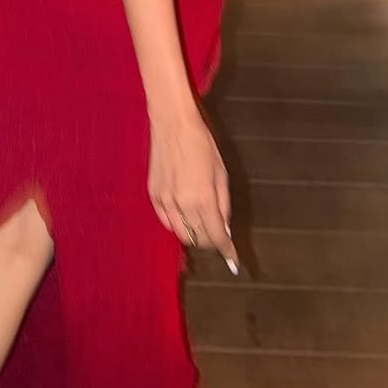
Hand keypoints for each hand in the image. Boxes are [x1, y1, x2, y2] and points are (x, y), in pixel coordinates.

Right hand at [148, 106, 238, 274]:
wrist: (173, 125)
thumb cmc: (202, 145)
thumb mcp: (221, 173)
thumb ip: (224, 204)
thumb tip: (224, 228)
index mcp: (204, 198)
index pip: (217, 237)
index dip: (227, 251)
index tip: (234, 262)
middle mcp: (183, 204)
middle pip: (199, 240)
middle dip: (211, 242)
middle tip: (218, 235)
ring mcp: (165, 202)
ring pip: (181, 235)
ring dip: (195, 235)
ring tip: (201, 224)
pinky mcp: (153, 196)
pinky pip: (166, 222)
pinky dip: (177, 225)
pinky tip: (184, 215)